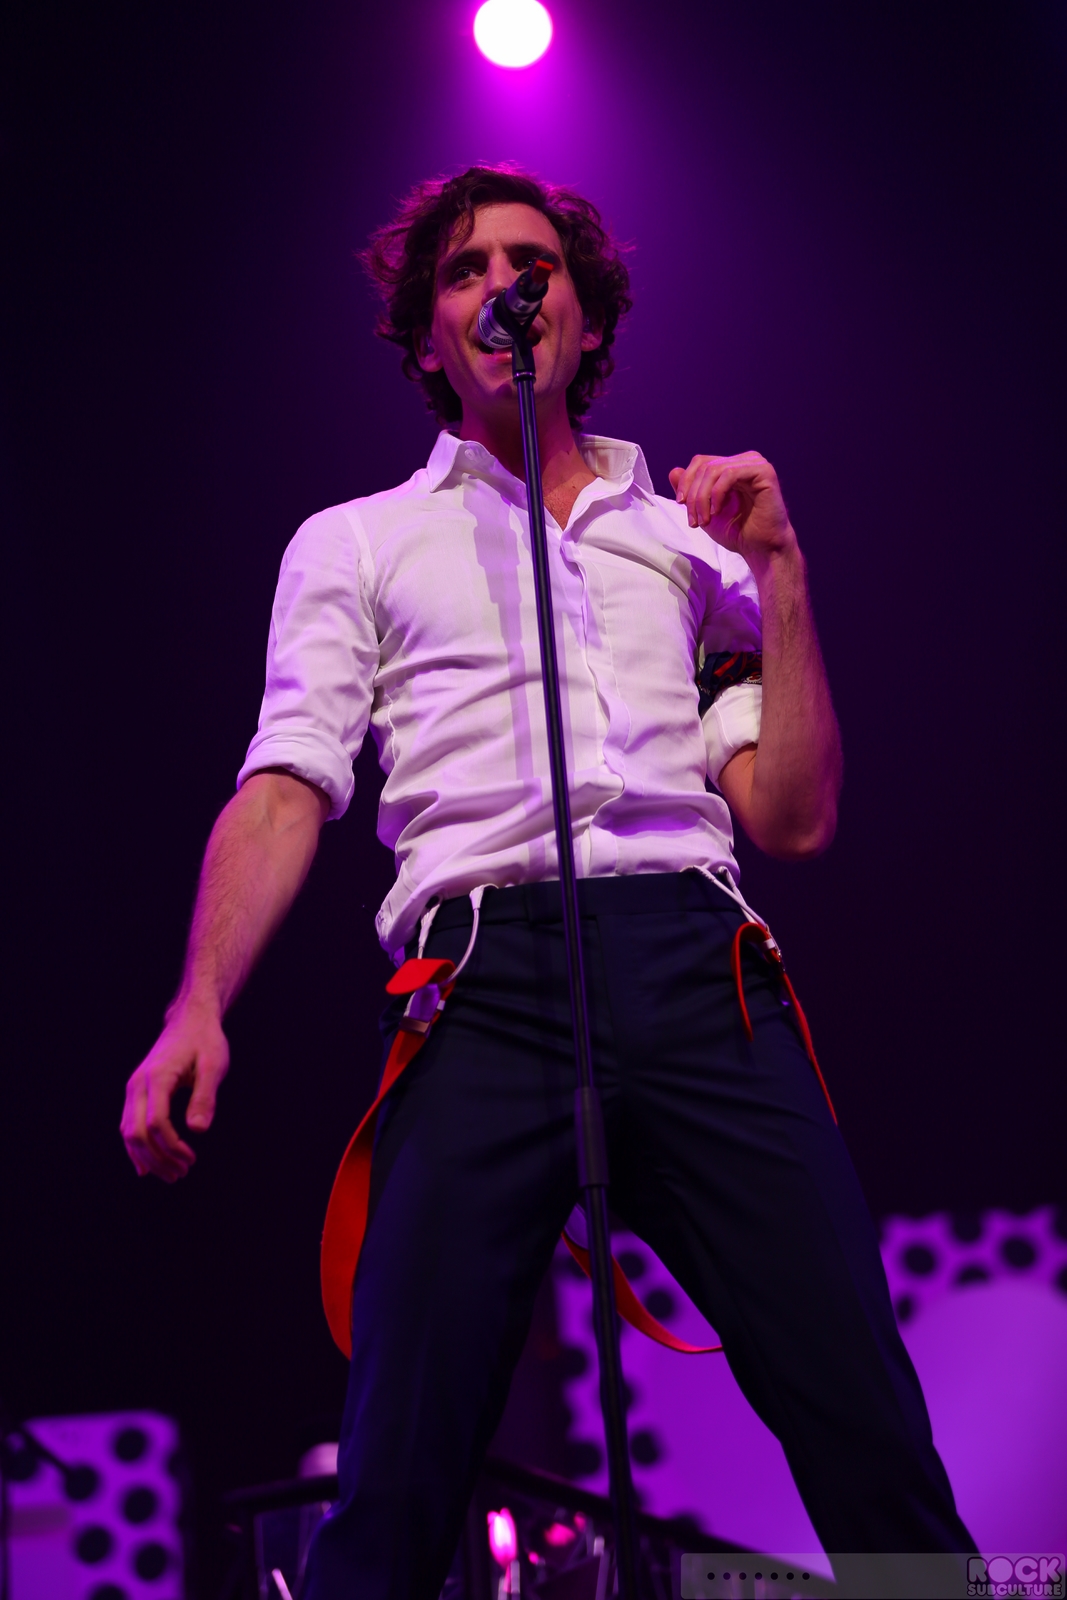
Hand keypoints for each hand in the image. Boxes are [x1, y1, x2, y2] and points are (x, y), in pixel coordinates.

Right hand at [120, 1004, 228, 1181]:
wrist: (191, 1021)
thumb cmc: (205, 1041)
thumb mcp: (213, 1066)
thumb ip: (205, 1097)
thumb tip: (198, 1131)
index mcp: (157, 1077)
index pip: (155, 1123)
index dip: (171, 1146)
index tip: (191, 1159)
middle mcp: (138, 1084)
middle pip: (136, 1133)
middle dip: (157, 1158)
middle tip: (182, 1173)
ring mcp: (133, 1088)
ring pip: (128, 1132)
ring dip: (147, 1157)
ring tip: (172, 1173)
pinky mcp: (136, 1092)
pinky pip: (128, 1125)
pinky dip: (135, 1148)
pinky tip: (145, 1167)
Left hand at [668, 451, 797, 574]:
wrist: (761, 549)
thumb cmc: (738, 532)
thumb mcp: (705, 512)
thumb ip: (691, 492)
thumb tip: (673, 471)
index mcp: (732, 467)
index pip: (701, 462)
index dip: (686, 481)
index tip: (680, 504)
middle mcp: (744, 461)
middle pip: (705, 466)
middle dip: (694, 495)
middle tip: (694, 521)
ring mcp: (755, 464)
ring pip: (714, 470)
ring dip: (702, 497)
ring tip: (705, 520)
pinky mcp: (764, 471)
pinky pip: (730, 474)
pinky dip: (717, 494)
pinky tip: (717, 511)